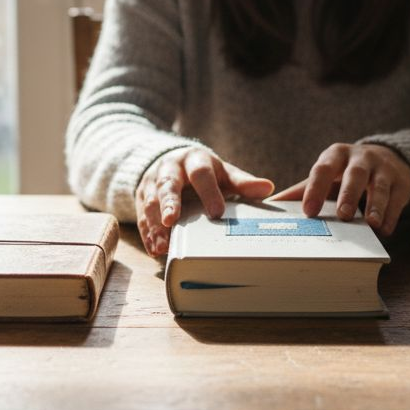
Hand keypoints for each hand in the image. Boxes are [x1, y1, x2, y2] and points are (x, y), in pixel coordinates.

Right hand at [135, 147, 273, 256]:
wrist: (169, 161)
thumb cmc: (202, 172)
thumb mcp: (222, 173)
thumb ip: (242, 182)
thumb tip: (268, 188)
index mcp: (193, 160)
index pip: (201, 173)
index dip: (208, 192)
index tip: (217, 212)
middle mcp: (169, 169)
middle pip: (167, 184)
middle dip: (168, 202)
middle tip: (171, 220)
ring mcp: (152, 183)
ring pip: (151, 203)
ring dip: (156, 225)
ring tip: (163, 245)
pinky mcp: (142, 198)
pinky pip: (142, 217)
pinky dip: (148, 234)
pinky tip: (155, 249)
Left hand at [270, 143, 409, 235]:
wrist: (388, 158)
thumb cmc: (346, 172)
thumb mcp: (326, 175)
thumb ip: (302, 191)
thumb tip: (270, 206)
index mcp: (335, 156)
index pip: (323, 170)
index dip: (315, 189)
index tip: (309, 211)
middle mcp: (360, 158)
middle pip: (354, 175)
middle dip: (349, 195)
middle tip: (343, 215)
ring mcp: (383, 169)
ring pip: (379, 187)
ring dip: (375, 206)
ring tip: (371, 224)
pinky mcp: (402, 182)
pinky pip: (397, 199)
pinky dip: (390, 216)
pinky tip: (384, 230)